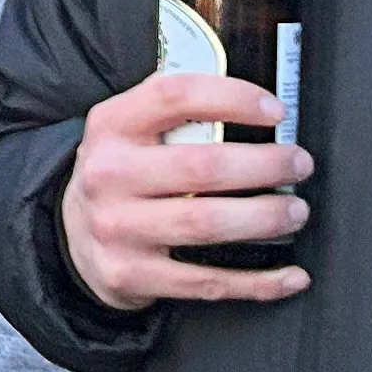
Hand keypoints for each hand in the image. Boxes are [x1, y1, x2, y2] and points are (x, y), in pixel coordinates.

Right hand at [62, 73, 311, 310]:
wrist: (72, 235)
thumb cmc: (122, 173)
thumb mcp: (126, 128)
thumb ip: (172, 106)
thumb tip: (245, 88)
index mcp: (111, 125)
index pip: (175, 96)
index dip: (232, 98)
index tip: (275, 111)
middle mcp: (108, 175)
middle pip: (202, 167)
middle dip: (266, 166)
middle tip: (298, 165)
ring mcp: (117, 229)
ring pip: (207, 224)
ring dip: (266, 218)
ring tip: (295, 211)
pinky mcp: (131, 275)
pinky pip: (207, 282)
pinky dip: (259, 283)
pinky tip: (291, 276)